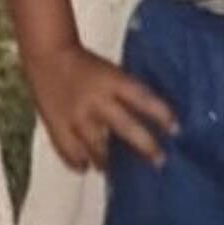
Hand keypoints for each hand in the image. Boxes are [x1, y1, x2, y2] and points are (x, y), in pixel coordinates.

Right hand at [26, 42, 176, 172]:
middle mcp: (95, 100)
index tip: (176, 130)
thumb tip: (151, 123)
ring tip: (115, 169)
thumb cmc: (86, 66)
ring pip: (97, 149)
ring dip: (108, 162)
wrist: (48, 55)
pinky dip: (80, 163)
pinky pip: (71, 154)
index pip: (142, 98)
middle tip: (159, 160)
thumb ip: (127, 96)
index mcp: (111, 81)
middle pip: (125, 127)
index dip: (161, 114)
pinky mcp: (56, 127)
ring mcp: (75, 117)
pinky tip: (87, 166)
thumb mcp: (112, 73)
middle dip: (145, 146)